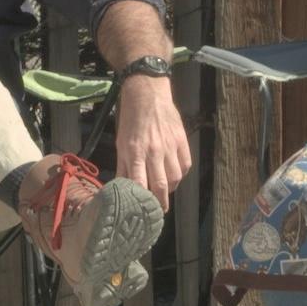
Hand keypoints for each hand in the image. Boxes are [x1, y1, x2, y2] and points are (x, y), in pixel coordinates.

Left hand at [115, 74, 191, 211]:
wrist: (148, 93)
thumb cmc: (131, 119)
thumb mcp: (121, 142)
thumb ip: (124, 166)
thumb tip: (121, 187)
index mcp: (135, 151)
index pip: (140, 183)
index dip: (142, 200)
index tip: (142, 211)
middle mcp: (154, 151)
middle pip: (161, 185)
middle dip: (160, 202)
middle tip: (158, 212)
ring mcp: (170, 145)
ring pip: (176, 177)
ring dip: (170, 189)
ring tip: (164, 192)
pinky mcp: (182, 140)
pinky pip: (185, 165)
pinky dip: (181, 174)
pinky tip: (174, 176)